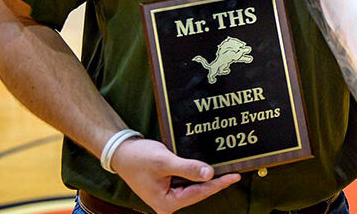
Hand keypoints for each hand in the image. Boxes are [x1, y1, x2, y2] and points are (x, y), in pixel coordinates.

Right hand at [112, 138, 240, 213]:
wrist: (121, 153)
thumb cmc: (139, 158)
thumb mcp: (165, 162)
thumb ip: (188, 169)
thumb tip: (210, 174)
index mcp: (167, 203)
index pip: (200, 193)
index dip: (219, 184)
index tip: (235, 176)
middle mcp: (168, 203)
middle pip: (198, 192)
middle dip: (215, 182)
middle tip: (235, 171)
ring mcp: (168, 196)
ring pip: (194, 187)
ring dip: (206, 177)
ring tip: (225, 168)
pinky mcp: (168, 187)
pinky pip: (187, 182)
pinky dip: (196, 174)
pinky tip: (207, 166)